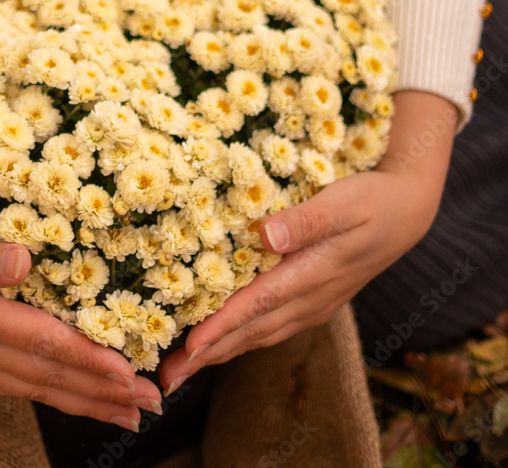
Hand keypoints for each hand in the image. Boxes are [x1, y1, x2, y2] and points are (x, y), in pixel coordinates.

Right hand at [0, 165, 161, 430]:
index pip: (47, 345)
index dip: (92, 363)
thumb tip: (24, 262)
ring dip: (81, 400)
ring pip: (34, 387)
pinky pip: (13, 386)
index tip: (134, 376)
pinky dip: (46, 395)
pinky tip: (62, 398)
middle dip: (102, 393)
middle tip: (150, 408)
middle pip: (49, 377)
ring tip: (121, 415)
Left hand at [159, 91, 457, 394]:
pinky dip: (240, 340)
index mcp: (312, 275)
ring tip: (183, 368)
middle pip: (251, 332)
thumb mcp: (343, 201)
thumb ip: (305, 220)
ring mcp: (313, 305)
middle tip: (167, 376)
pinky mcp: (313, 302)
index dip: (221, 328)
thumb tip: (264, 236)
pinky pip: (270, 328)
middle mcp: (310, 299)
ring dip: (220, 353)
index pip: (257, 306)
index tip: (190, 348)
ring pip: (259, 335)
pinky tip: (220, 344)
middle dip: (208, 355)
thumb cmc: (372, 199)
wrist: (407, 211)